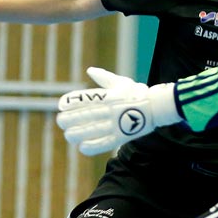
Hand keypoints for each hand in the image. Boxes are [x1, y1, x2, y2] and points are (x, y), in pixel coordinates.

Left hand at [56, 66, 179, 155]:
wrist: (157, 107)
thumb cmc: (137, 93)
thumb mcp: (121, 82)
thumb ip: (104, 78)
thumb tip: (90, 70)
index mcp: (109, 96)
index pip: (87, 98)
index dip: (72, 102)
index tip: (60, 105)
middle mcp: (111, 109)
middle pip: (87, 115)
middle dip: (70, 119)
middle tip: (60, 121)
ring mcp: (117, 123)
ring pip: (93, 130)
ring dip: (78, 133)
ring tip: (68, 135)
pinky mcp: (122, 136)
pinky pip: (105, 143)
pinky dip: (93, 146)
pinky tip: (82, 147)